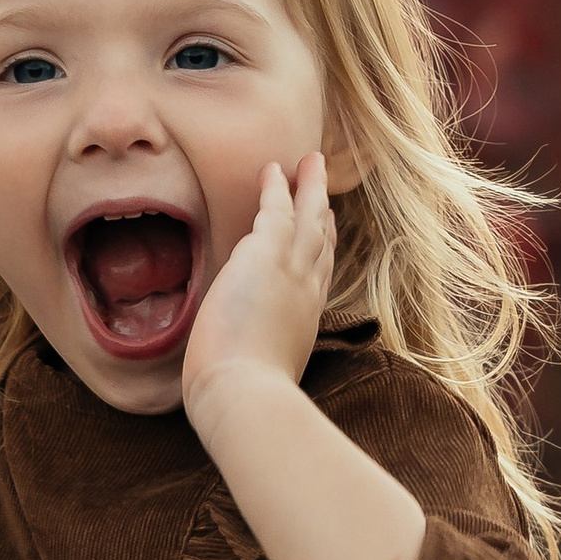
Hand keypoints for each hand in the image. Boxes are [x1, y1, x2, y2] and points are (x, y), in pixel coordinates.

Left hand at [182, 156, 335, 435]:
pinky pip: (276, 208)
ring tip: (311, 161)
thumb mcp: (261, 373)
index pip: (318, 276)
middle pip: (322, 240)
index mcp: (304, 320)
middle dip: (323, 210)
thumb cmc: (244, 398)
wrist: (245, 394)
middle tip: (323, 185)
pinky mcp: (268, 254)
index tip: (325, 231)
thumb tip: (236, 369)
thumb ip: (256, 359)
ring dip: (310, 187)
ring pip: (309, 217)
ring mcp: (292, 271)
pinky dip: (277, 187)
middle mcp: (307, 291)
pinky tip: (273, 169)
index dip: (322, 249)